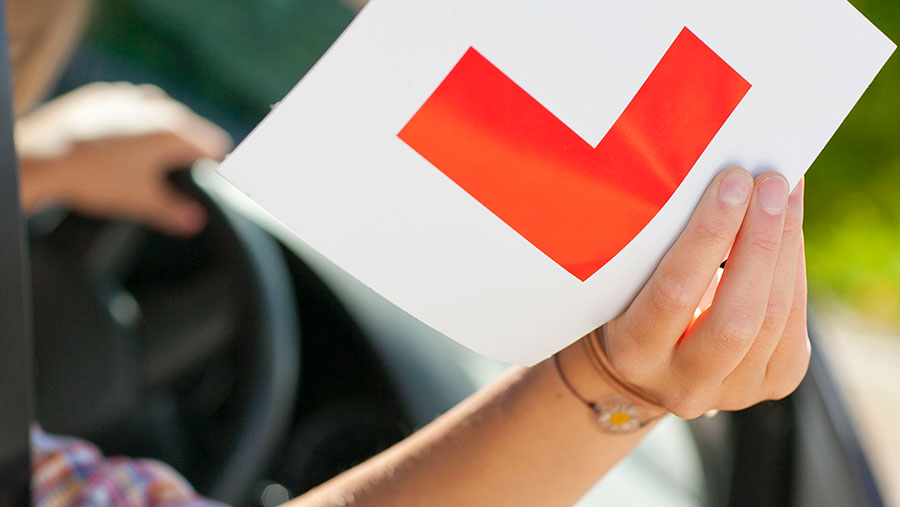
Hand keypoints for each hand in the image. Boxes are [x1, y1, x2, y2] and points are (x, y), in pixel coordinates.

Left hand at [17, 82, 231, 235]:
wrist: (40, 156)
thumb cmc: (95, 178)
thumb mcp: (141, 201)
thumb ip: (174, 212)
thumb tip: (195, 223)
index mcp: (174, 131)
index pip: (216, 146)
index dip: (223, 164)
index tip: (227, 175)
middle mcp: (156, 107)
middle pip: (190, 128)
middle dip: (193, 149)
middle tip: (193, 171)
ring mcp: (128, 97)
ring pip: (160, 114)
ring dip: (164, 132)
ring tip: (154, 158)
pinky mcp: (102, 95)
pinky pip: (130, 107)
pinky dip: (135, 122)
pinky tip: (123, 142)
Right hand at [601, 168, 808, 418]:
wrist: (646, 369)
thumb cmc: (632, 303)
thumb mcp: (629, 285)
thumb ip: (665, 251)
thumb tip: (723, 184)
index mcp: (634, 355)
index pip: (674, 294)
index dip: (708, 236)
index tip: (732, 182)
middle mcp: (683, 385)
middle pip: (736, 316)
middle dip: (759, 241)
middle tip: (771, 184)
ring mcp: (733, 392)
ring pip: (774, 318)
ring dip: (785, 247)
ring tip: (785, 194)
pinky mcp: (773, 383)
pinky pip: (795, 324)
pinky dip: (795, 269)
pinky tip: (790, 229)